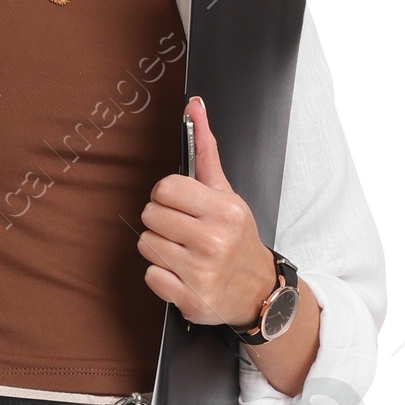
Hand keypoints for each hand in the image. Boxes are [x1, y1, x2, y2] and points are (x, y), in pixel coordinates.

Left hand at [138, 98, 276, 328]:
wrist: (258, 290)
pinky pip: (150, 276)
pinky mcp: (191, 299)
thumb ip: (206, 150)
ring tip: (182, 252)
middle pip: (150, 216)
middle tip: (182, 230)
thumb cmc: (236, 238)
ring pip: (146, 244)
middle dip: (162, 221)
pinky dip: (161, 275)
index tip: (180, 205)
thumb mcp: (226, 193)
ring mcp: (202, 273)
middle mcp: (214, 241)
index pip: (165, 189)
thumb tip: (194, 105)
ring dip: (159, 247)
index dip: (166, 195)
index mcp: (224, 211)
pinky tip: (181, 273)